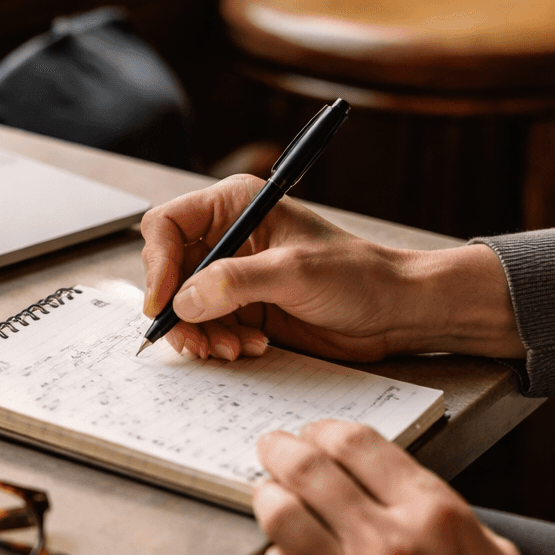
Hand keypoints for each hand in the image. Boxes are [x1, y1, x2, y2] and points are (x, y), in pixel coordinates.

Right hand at [138, 175, 521, 361]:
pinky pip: (206, 326)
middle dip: (179, 310)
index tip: (163, 304)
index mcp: (235, 206)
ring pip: (183, 305)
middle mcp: (227, 237)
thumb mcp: (296, 273)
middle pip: (169, 271)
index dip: (158, 265)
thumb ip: (236, 283)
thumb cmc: (361, 276)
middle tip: (198, 341)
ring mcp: (233, 274)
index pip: (167, 226)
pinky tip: (249, 348)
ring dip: (199, 333)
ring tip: (231, 348)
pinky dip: (217, 342)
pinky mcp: (242, 307)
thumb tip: (183, 301)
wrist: (397, 312)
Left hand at [253, 421, 554, 554]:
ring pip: (280, 515)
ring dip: (267, 496)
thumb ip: (439, 515)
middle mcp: (391, 543)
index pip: (357, 444)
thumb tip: (391, 490)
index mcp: (437, 515)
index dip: (325, 430)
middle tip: (273, 448)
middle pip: (307, 469)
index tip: (315, 432)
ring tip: (268, 494)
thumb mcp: (496, 554)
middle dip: (281, 449)